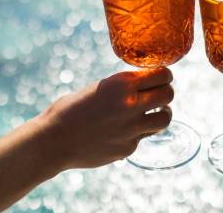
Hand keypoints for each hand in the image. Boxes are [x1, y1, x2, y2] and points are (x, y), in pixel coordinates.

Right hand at [38, 67, 173, 169]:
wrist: (53, 140)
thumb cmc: (71, 109)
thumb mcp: (99, 88)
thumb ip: (124, 87)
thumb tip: (146, 86)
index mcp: (122, 83)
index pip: (162, 74)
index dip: (164, 75)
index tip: (161, 77)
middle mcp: (131, 105)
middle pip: (169, 95)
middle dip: (166, 92)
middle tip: (158, 95)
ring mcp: (132, 129)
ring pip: (165, 118)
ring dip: (161, 114)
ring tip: (151, 113)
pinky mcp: (129, 148)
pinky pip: (144, 137)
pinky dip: (138, 133)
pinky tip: (123, 131)